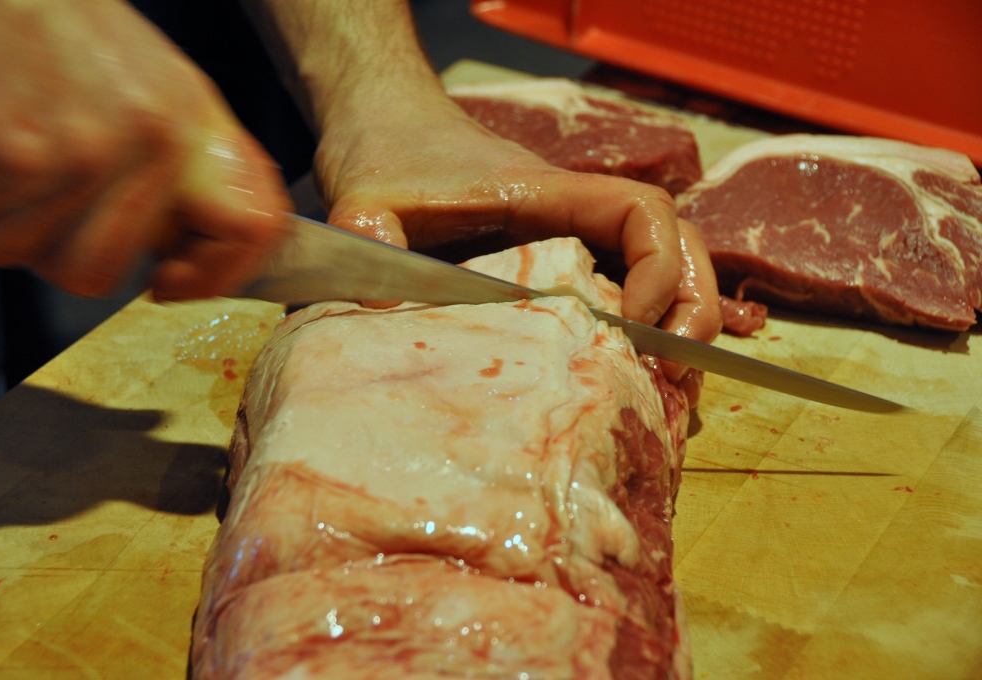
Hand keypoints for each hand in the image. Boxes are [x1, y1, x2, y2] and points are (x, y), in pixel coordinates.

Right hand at [0, 0, 290, 299]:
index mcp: (192, 120)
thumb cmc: (63, 29)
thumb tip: (194, 244)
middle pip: (106, 271)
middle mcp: (150, 137)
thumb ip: (189, 170)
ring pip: (44, 260)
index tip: (175, 281)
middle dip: (68, 244)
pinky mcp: (14, 157)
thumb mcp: (158, 85)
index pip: (250, 228)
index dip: (212, 277)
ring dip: (16, 227)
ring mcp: (82, 152)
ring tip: (15, 155)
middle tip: (52, 187)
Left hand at [317, 95, 721, 387]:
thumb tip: (380, 309)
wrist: (385, 129)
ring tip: (663, 383)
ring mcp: (568, 245)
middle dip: (692, 305)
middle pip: (677, 244)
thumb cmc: (387, 156)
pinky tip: (620, 378)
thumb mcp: (366, 201)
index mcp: (547, 195)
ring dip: (678, 323)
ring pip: (660, 269)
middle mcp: (573, 219)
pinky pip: (619, 293)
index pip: (640, 211)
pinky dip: (640, 334)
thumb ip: (370, 241)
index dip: (659, 265)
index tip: (632, 322)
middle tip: (673, 370)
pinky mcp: (551, 271)